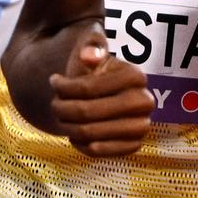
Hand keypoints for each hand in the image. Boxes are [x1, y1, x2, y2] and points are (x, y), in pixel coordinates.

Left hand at [49, 31, 153, 156]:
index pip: (88, 88)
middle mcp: (144, 102)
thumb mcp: (91, 46)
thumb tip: (89, 56)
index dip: (64, 87)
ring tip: (62, 117)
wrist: (104, 91)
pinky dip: (81, 144)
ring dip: (68, 127)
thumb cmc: (94, 66)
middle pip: (87, 112)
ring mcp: (141, 125)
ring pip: (91, 134)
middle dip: (63, 109)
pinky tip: (75, 133)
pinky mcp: (133, 145)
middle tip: (53, 104)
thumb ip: (91, 45)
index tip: (53, 81)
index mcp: (135, 76)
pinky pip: (99, 152)